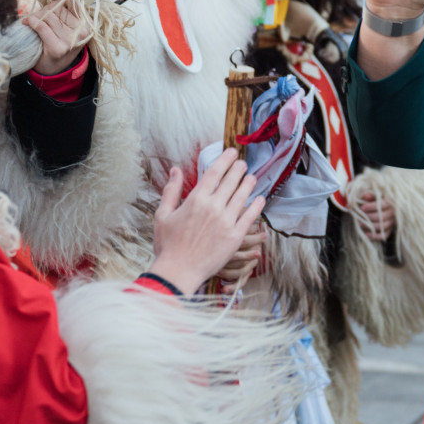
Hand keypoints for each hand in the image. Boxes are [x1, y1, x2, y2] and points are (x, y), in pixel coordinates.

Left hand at [19, 0, 84, 76]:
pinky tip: (27, 23)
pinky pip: (41, 25)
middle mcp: (83, 32)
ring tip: (33, 21)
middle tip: (39, 16)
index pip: (71, 1)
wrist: (54, 68)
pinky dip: (31, 22)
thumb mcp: (71, 25)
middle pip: (58, 8)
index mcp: (89, 24)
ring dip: (37, 16)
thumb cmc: (61, 42)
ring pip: (48, 16)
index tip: (51, 5)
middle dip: (45, 10)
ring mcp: (71, 40)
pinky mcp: (57, 47)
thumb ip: (69, 9)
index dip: (58, 1)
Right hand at [149, 150, 265, 295]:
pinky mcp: (235, 237)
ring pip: (242, 196)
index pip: (214, 172)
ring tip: (252, 177)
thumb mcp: (163, 214)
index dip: (225, 160)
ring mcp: (226, 222)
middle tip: (243, 163)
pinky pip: (249, 217)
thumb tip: (175, 170)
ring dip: (249, 184)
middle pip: (231, 181)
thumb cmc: (168, 244)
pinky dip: (256, 206)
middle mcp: (213, 207)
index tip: (231, 152)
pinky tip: (260, 199)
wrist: (179, 271)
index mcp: (196, 199)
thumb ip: (171, 190)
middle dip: (238, 169)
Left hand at [353, 191, 395, 241]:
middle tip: (360, 216)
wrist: (386, 207)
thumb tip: (365, 195)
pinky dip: (375, 236)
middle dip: (369, 217)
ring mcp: (392, 222)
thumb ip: (371, 196)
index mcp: (390, 203)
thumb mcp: (376, 196)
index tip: (362, 207)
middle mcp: (393, 213)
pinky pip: (384, 235)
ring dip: (371, 226)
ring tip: (360, 224)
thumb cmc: (379, 200)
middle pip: (382, 216)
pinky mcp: (390, 230)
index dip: (371, 206)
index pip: (382, 205)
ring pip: (383, 226)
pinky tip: (366, 234)